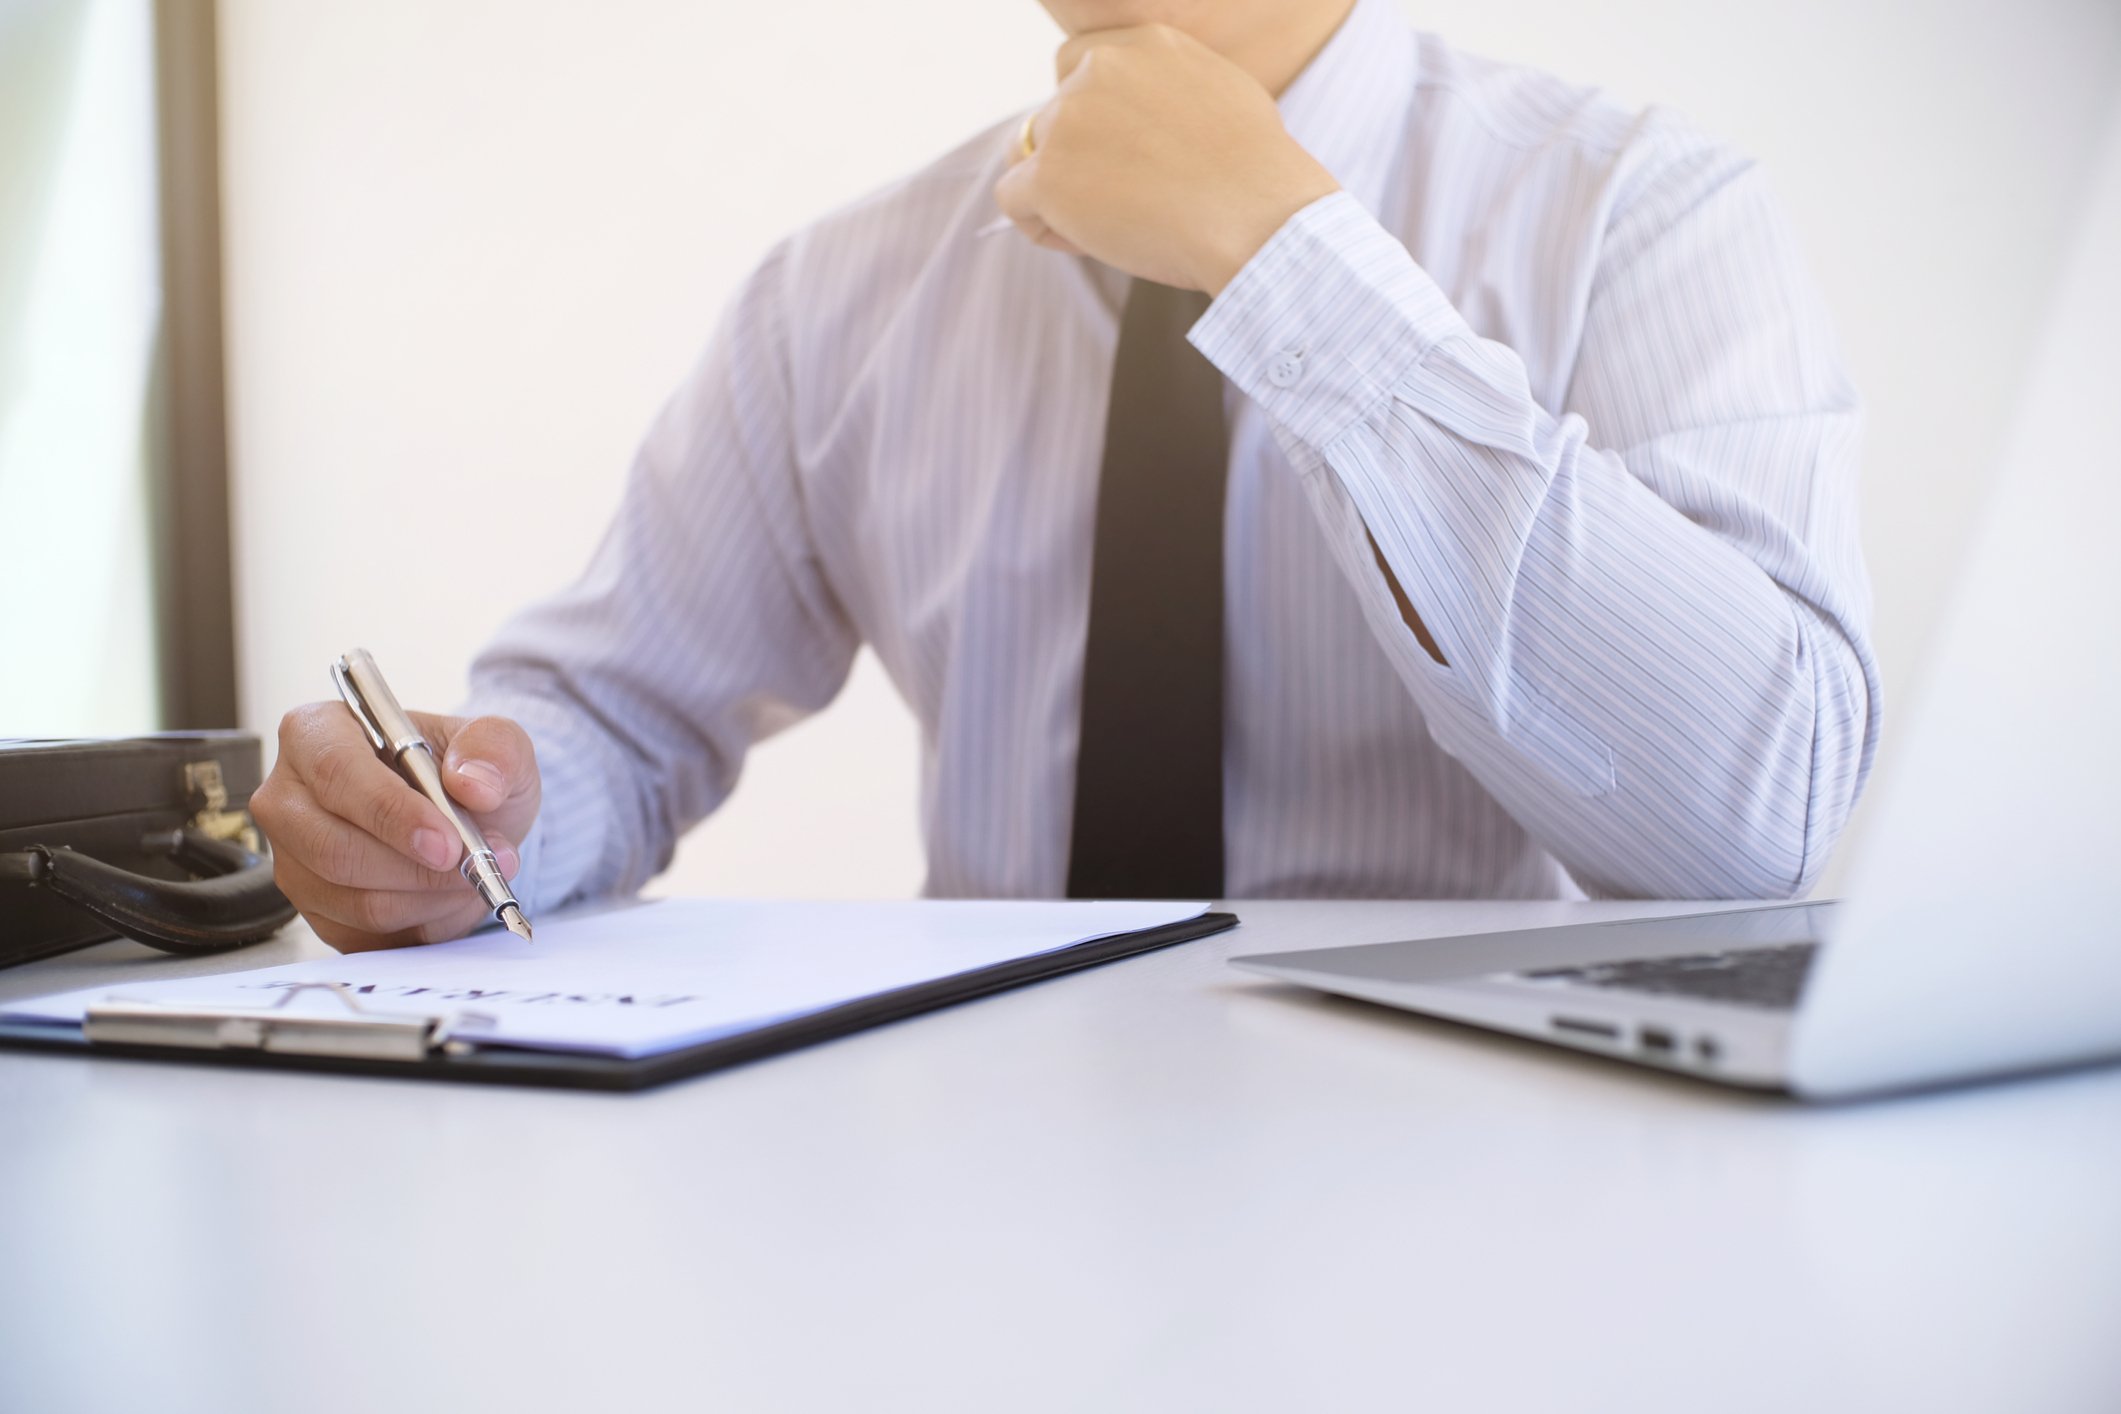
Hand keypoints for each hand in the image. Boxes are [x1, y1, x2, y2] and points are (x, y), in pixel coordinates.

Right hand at [250, 705, 539, 950]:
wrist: (463, 817)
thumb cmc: (463, 771)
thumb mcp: (495, 741)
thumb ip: (493, 748)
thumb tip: (475, 784)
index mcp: (315, 733)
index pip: (336, 773)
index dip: (391, 813)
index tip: (447, 842)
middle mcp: (288, 798)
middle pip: (334, 849)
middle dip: (417, 869)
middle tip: (478, 865)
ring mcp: (294, 859)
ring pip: (355, 901)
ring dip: (429, 897)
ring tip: (475, 874)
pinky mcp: (314, 910)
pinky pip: (366, 935)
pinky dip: (422, 923)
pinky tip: (449, 896)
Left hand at [993, 24, 1339, 293]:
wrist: (1258, 220)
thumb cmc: (1254, 176)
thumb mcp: (1220, 93)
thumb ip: (1167, 89)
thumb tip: (1141, 116)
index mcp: (1142, 42)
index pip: (1076, 66)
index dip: (1091, 117)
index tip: (1126, 154)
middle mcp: (1098, 69)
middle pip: (1051, 116)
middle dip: (1077, 159)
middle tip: (1128, 198)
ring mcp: (1068, 121)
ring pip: (1027, 156)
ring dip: (1057, 192)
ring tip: (1112, 223)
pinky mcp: (1049, 176)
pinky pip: (1014, 200)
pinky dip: (1043, 227)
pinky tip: (1088, 242)